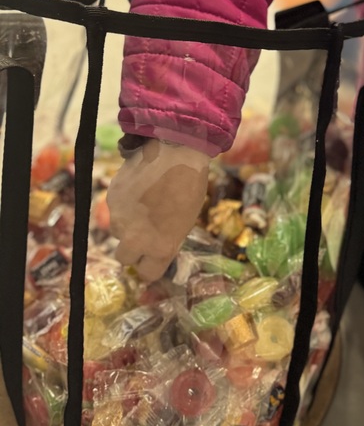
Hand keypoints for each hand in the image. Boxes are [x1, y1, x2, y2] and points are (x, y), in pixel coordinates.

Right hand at [106, 139, 209, 281]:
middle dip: (133, 250)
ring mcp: (119, 218)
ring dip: (127, 225)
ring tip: (144, 206)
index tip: (153, 258)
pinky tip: (138, 190)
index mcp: (160, 247)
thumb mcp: (185, 221)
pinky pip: (115, 210)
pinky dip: (124, 205)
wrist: (174, 151)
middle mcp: (135, 238)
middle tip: (144, 234)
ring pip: (117, 232)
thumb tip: (154, 246)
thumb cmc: (189, 185)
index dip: (151, 266)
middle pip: (124, 258)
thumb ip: (166, 239)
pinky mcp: (111, 199)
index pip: (147, 274)